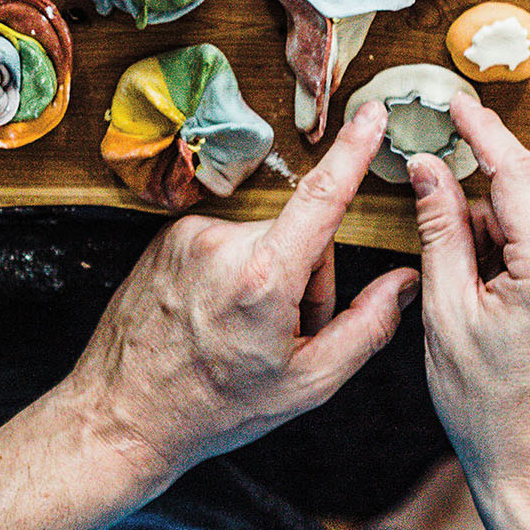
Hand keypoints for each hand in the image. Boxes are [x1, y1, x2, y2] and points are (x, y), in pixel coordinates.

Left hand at [59, 103, 419, 485]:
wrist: (124, 415)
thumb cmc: (214, 408)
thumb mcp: (307, 384)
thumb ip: (369, 326)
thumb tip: (406, 283)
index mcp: (263, 277)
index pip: (322, 197)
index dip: (353, 151)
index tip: (371, 114)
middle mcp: (221, 243)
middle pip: (300, 235)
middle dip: (307, 278)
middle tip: (286, 333)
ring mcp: (189, 235)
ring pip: (262, 239)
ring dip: (268, 275)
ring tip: (244, 330)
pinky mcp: (168, 235)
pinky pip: (226, 242)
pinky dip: (234, 272)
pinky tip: (217, 316)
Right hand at [410, 95, 529, 529]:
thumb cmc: (490, 408)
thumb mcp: (447, 314)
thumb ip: (440, 230)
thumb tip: (430, 167)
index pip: (515, 173)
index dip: (481, 131)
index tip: (457, 103)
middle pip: (525, 204)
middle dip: (480, 218)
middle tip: (450, 265)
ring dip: (505, 244)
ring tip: (484, 305)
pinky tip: (511, 308)